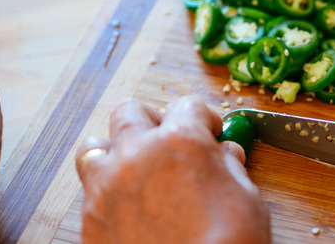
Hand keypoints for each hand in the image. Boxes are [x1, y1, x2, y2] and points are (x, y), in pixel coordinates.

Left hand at [75, 95, 270, 243]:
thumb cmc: (227, 243)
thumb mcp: (245, 198)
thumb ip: (229, 167)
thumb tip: (224, 155)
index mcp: (180, 141)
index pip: (186, 105)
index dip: (202, 118)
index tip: (207, 131)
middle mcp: (138, 154)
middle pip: (130, 111)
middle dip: (151, 121)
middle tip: (167, 140)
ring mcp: (108, 186)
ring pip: (95, 146)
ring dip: (115, 150)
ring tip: (134, 167)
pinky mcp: (91, 218)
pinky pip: (89, 190)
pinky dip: (106, 191)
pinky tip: (126, 206)